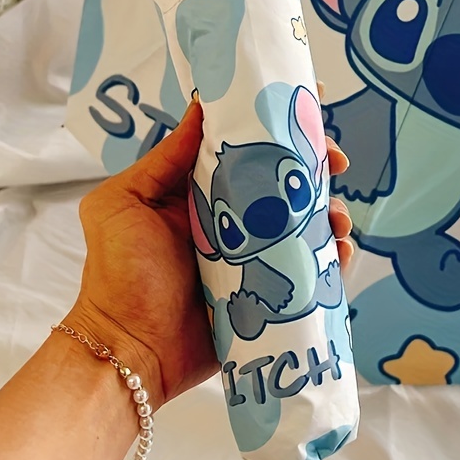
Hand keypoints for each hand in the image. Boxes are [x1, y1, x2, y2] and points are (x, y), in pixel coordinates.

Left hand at [65, 94, 352, 411]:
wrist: (129, 353)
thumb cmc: (119, 275)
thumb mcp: (124, 203)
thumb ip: (163, 158)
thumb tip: (202, 106)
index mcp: (201, 193)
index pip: (246, 150)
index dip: (278, 129)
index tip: (307, 109)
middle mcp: (233, 220)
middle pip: (284, 184)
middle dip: (316, 167)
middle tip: (336, 162)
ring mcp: (253, 257)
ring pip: (304, 224)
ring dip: (330, 213)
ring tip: (338, 218)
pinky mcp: (268, 293)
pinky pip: (308, 271)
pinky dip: (332, 260)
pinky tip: (341, 253)